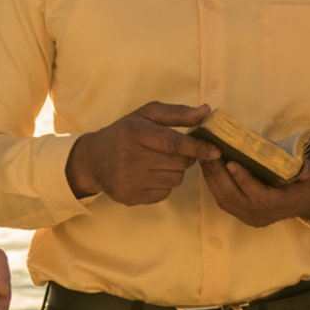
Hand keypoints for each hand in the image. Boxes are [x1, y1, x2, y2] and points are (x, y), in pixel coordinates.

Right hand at [65, 102, 219, 204]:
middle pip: (178, 163)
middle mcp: (130, 157)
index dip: (197, 148)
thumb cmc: (125, 133)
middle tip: (176, 151)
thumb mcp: (147, 115)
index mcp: (135, 132)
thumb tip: (206, 111)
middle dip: (186, 157)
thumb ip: (177, 113)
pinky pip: (164, 193)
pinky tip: (150, 175)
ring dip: (175, 171)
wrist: (93, 160)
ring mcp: (129, 180)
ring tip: (159, 162)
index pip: (173, 143)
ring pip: (175, 180)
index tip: (215, 151)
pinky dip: (164, 184)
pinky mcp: (130, 197)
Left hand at [201, 152, 309, 228]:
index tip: (231, 162)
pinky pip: (224, 200)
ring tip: (204, 155)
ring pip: (225, 200)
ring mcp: (252, 216)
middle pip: (235, 198)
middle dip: (219, 176)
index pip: (260, 196)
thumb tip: (303, 167)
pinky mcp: (244, 213)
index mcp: (283, 204)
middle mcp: (264, 214)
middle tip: (209, 152)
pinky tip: (208, 165)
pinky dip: (214, 183)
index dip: (244, 180)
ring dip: (212, 178)